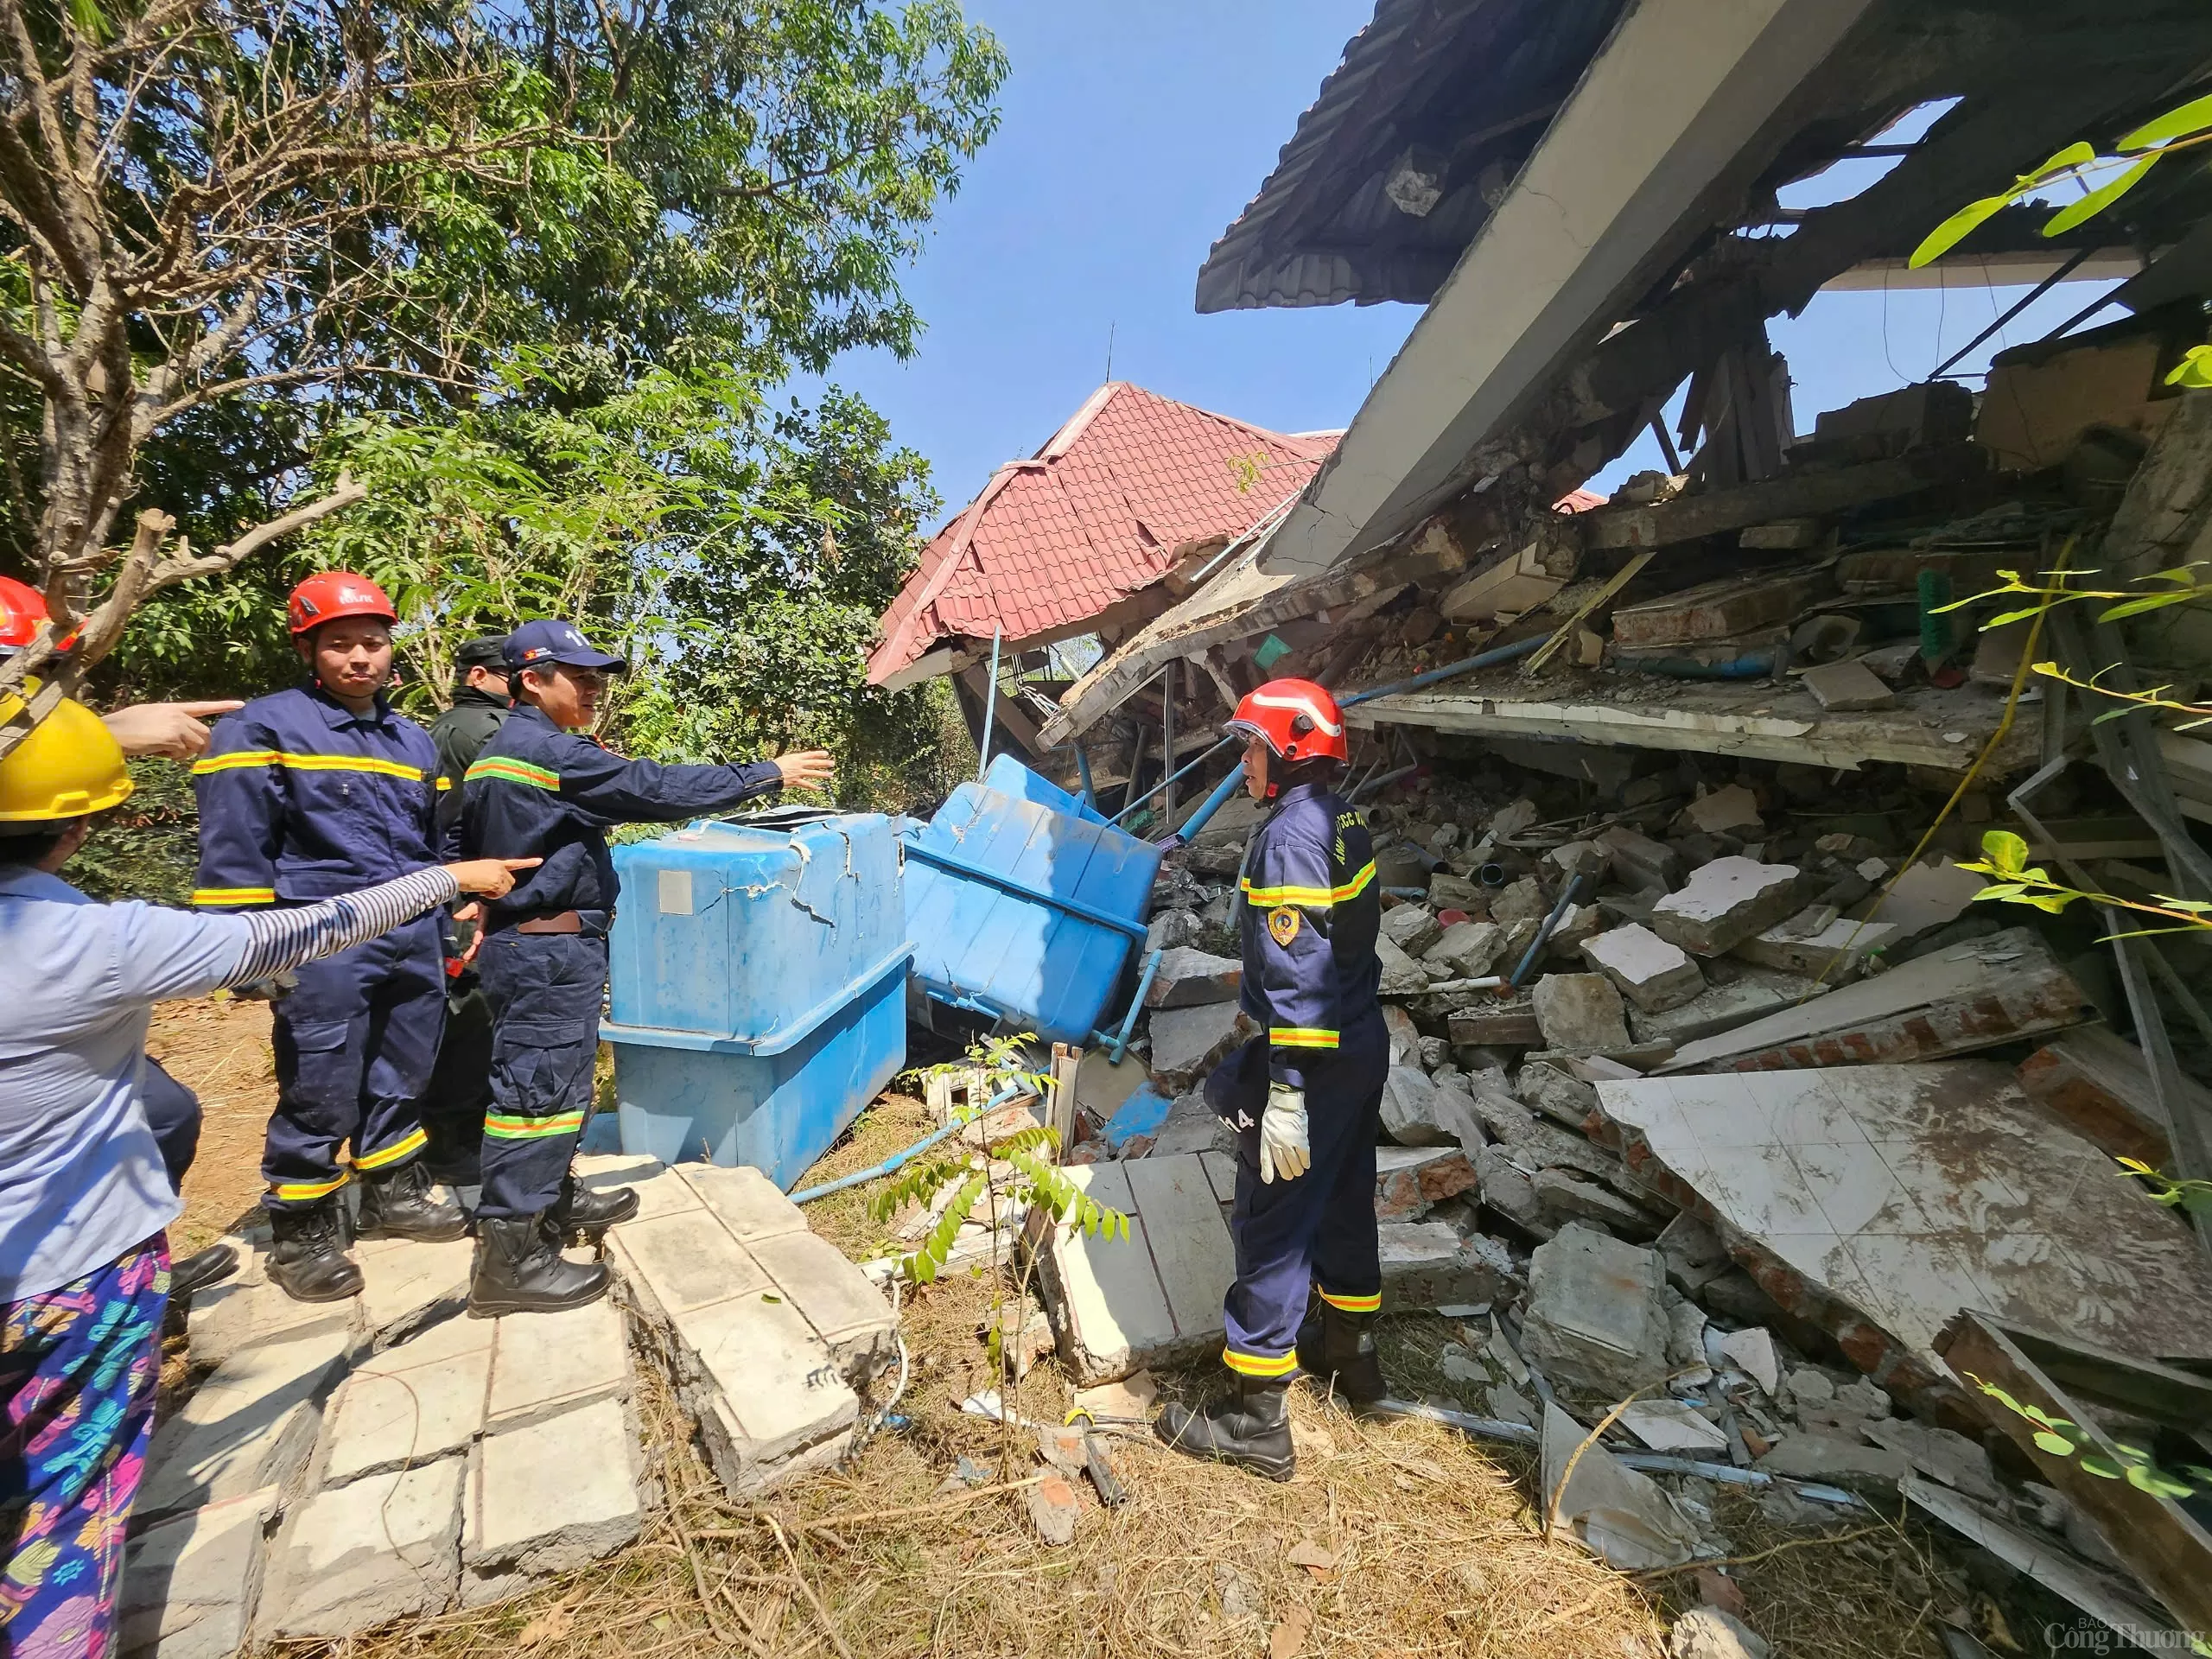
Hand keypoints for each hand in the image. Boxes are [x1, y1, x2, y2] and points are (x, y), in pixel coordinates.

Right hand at [101, 700, 243, 759]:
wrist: (112, 733)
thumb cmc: (124, 726)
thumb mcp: (149, 717)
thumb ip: (168, 723)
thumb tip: (180, 739)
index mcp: (172, 708)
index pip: (202, 706)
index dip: (223, 706)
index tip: (241, 704)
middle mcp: (178, 715)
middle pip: (205, 734)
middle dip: (199, 747)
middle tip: (181, 753)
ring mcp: (177, 726)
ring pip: (195, 746)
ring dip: (183, 753)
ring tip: (162, 749)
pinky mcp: (173, 738)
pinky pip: (182, 754)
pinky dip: (172, 757)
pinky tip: (156, 751)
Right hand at [443, 857, 541, 897]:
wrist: (458, 874)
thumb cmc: (464, 873)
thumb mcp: (481, 871)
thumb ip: (492, 876)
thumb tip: (497, 887)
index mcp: (495, 862)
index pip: (514, 862)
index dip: (528, 862)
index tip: (540, 861)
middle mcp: (499, 867)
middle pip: (511, 882)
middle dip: (502, 888)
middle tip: (488, 890)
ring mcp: (499, 874)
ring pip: (506, 889)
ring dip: (496, 893)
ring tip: (483, 890)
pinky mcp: (496, 882)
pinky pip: (499, 894)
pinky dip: (492, 896)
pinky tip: (482, 892)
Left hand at [450, 900, 483, 968]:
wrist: (490, 906)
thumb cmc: (482, 906)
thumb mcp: (474, 906)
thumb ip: (466, 912)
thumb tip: (456, 917)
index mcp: (484, 923)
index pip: (481, 931)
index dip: (478, 936)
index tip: (476, 942)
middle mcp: (485, 931)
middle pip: (480, 943)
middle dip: (474, 951)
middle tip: (466, 958)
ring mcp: (485, 935)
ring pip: (480, 946)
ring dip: (474, 954)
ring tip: (466, 961)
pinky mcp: (483, 937)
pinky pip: (480, 946)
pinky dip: (475, 953)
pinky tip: (470, 959)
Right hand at [772, 749, 834, 792]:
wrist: (769, 773)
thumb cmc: (774, 766)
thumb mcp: (785, 759)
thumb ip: (793, 760)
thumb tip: (800, 762)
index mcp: (796, 757)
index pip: (810, 754)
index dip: (819, 754)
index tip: (827, 753)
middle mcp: (799, 764)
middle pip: (814, 763)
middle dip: (824, 763)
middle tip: (832, 763)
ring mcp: (799, 773)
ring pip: (813, 773)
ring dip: (823, 774)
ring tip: (830, 775)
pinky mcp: (796, 781)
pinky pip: (807, 784)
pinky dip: (813, 787)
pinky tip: (820, 788)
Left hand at [1259, 1083, 1309, 1183]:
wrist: (1285, 1101)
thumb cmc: (1273, 1114)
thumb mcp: (1265, 1130)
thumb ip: (1267, 1144)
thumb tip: (1268, 1159)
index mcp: (1266, 1139)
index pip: (1266, 1159)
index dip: (1268, 1171)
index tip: (1269, 1180)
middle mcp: (1277, 1143)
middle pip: (1282, 1164)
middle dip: (1286, 1172)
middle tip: (1290, 1175)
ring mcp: (1289, 1141)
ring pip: (1294, 1162)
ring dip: (1297, 1169)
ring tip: (1298, 1171)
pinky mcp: (1301, 1138)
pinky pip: (1304, 1155)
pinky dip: (1305, 1162)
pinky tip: (1306, 1165)